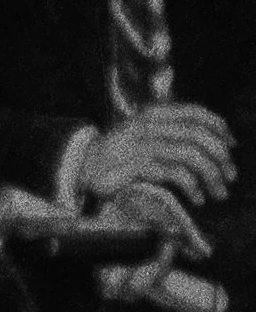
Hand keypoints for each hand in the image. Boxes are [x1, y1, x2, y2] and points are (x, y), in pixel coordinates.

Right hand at [80, 104, 235, 210]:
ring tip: (217, 193)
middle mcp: (151, 125)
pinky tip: (197, 197)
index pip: (196, 113)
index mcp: (155, 114)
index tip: (231, 146)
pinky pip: (174, 172)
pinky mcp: (137, 165)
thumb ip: (168, 136)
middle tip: (229, 177)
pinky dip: (191, 186)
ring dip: (210, 175)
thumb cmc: (114, 157)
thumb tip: (202, 147)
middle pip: (198, 135)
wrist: (80, 168)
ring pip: (190, 154)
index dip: (219, 127)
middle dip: (220, 157)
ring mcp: (144, 144)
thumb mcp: (143, 139)